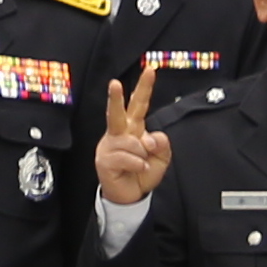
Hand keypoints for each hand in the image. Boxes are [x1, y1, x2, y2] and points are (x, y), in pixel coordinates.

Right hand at [92, 64, 169, 204]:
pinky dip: (137, 165)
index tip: (150, 69)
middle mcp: (118, 133)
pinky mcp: (104, 160)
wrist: (130, 196)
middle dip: (115, 98)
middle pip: (117, 112)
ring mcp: (109, 146)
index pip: (138, 104)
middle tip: (114, 83)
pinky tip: (138, 170)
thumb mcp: (161, 158)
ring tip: (142, 165)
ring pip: (131, 142)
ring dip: (142, 155)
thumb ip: (162, 144)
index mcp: (132, 128)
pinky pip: (127, 158)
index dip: (144, 88)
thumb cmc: (142, 173)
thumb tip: (151, 138)